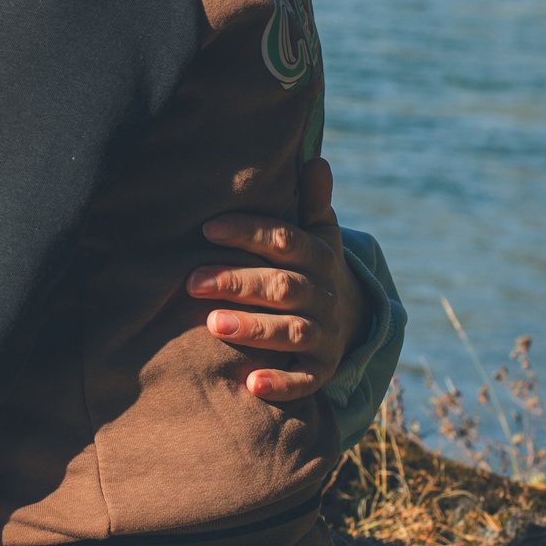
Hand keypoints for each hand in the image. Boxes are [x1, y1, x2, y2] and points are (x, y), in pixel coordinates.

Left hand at [186, 156, 366, 402]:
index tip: (207, 229)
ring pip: (293, 332)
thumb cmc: (312, 269)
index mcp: (318, 256)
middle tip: (192, 281)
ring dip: (255, 329)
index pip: (283, 241)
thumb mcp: (319, 235)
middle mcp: (324, 295)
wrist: (353, 319)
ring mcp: (325, 333)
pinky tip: (251, 385)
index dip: (247, 233)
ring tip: (213, 325)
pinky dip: (281, 383)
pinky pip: (305, 380)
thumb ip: (312, 202)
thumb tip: (315, 159)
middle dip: (238, 283)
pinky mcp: (322, 369)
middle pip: (282, 287)